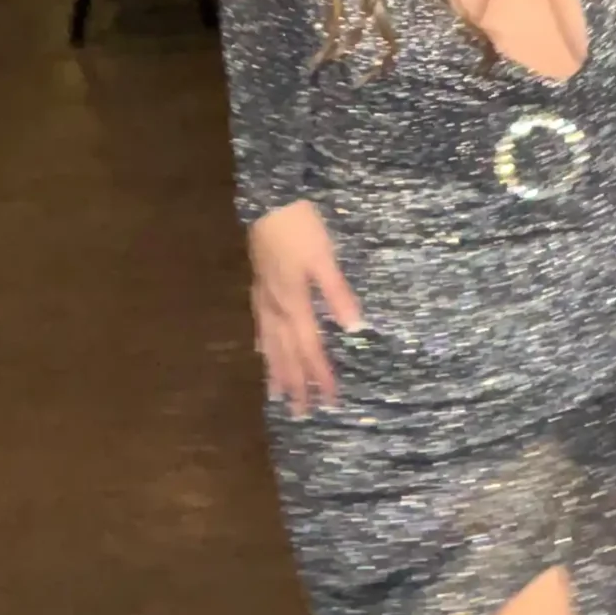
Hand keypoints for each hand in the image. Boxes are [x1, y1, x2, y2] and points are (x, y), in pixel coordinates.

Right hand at [248, 199, 362, 415]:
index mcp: (295, 304)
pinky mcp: (259, 285)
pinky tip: (262, 351)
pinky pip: (260, 325)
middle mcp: (277, 308)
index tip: (330, 402)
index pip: (311, 349)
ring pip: (270, 344)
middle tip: (300, 414)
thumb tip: (356, 328)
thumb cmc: (300, 227)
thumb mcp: (325, 259)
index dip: (321, 376)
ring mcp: (264, 297)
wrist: (268, 200)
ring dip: (277, 371)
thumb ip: (338, 294)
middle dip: (296, 384)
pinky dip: (264, 344)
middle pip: (287, 354)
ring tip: (278, 395)